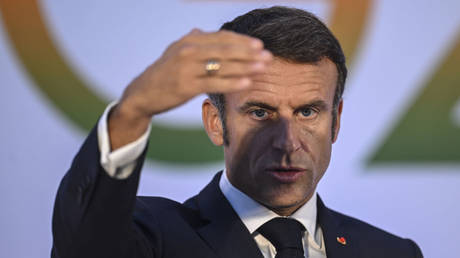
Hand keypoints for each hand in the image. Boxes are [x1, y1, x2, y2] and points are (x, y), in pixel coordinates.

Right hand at [108, 29, 272, 149]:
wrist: (142, 93)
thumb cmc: (164, 73)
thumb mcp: (175, 52)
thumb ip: (192, 42)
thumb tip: (203, 32)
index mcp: (189, 41)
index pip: (221, 37)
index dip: (242, 41)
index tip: (259, 45)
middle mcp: (188, 50)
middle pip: (225, 49)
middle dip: (249, 52)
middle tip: (268, 56)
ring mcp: (186, 68)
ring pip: (222, 65)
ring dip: (246, 66)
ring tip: (263, 68)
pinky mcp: (186, 85)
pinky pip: (214, 82)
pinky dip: (232, 82)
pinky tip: (247, 83)